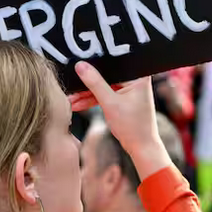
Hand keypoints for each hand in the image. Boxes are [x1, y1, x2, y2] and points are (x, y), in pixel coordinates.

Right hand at [70, 62, 169, 179]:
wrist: (141, 147)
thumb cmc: (133, 126)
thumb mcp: (110, 103)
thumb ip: (94, 83)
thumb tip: (80, 66)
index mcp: (138, 76)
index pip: (113, 63)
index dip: (95, 64)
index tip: (78, 65)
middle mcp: (135, 79)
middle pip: (106, 75)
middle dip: (87, 82)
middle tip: (71, 85)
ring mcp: (129, 89)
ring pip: (103, 86)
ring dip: (87, 93)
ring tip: (70, 100)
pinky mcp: (123, 98)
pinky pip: (105, 94)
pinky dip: (92, 100)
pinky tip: (77, 104)